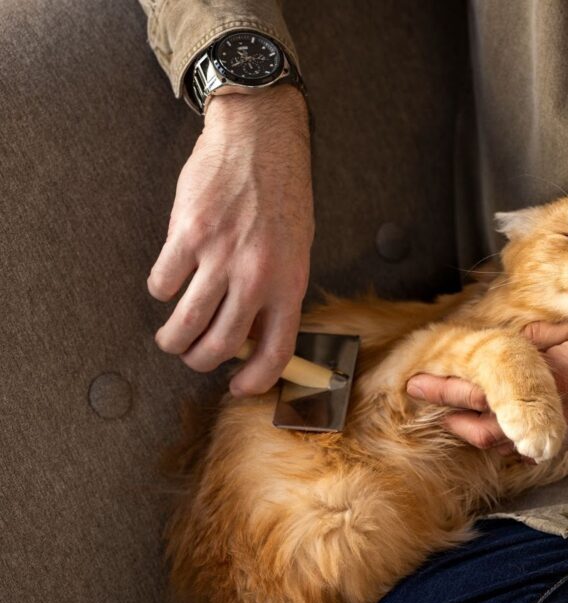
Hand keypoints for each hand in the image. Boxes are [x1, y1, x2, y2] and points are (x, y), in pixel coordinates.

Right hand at [147, 85, 312, 395]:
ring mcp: (219, 256)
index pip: (276, 351)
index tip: (239, 387)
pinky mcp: (186, 235)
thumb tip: (253, 336)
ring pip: (185, 323)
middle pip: (219, 345)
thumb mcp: (298, 249)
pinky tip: (169, 283)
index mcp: (290, 283)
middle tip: (194, 357)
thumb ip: (278, 292)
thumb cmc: (283, 196)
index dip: (255, 380)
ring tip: (171, 338)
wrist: (261, 141)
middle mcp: (256, 275)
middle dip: (201, 361)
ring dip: (173, 339)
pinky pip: (163, 283)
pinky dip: (161, 291)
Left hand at [405, 316, 567, 454]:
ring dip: (474, 431)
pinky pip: (533, 445)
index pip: (491, 387)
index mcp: (561, 376)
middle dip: (450, 412)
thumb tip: (512, 341)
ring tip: (450, 417)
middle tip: (422, 397)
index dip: (450, 386)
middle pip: (489, 425)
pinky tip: (494, 431)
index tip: (421, 378)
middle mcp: (562, 410)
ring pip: (508, 442)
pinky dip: (506, 440)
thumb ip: (547, 336)